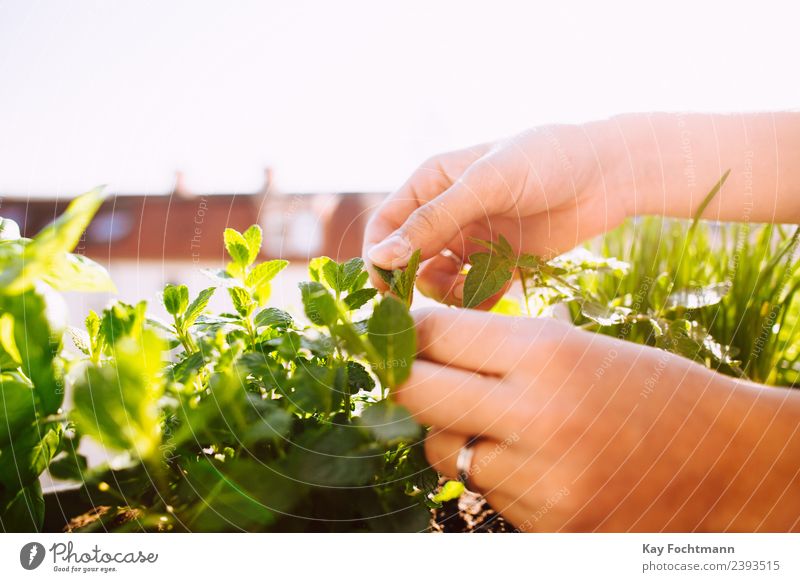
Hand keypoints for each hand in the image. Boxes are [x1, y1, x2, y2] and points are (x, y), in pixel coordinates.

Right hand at [364, 113, 799, 304]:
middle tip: (430, 302)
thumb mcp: (485, 184)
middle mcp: (448, 214)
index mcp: (433, 183)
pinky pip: (474, 292)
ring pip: (439, 281)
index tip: (387, 288)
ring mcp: (474, 240)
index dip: (380, 257)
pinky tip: (496, 295)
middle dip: (414, 283)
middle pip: (409, 259)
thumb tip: (381, 257)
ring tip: (476, 291)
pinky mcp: (501, 264)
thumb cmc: (545, 161)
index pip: (386, 226)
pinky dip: (478, 300)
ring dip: (449, 294)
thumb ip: (434, 221)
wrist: (611, 173)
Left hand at [396, 308, 799, 531]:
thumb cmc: (648, 388)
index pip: (433, 334)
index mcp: (545, 353)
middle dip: (407, 377)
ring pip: (439, 448)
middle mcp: (534, 416)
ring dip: (449, 431)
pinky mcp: (545, 525)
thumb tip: (421, 346)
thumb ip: (496, 347)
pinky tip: (529, 460)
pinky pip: (481, 490)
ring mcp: (538, 480)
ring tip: (492, 421)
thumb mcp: (574, 345)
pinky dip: (490, 471)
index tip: (407, 334)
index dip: (412, 331)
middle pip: (415, 391)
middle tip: (415, 371)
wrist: (724, 463)